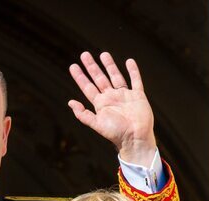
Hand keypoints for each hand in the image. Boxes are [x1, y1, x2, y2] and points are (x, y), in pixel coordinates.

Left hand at [68, 51, 156, 165]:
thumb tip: (70, 102)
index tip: (73, 66)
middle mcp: (111, 98)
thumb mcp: (97, 124)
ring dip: (109, 65)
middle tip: (84, 54)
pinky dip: (133, 71)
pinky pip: (135, 80)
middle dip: (92, 67)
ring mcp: (125, 95)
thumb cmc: (116, 133)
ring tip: (103, 54)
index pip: (88, 87)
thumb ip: (83, 114)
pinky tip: (129, 62)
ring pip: (116, 76)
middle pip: (100, 78)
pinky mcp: (138, 96)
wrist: (135, 138)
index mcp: (101, 104)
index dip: (80, 77)